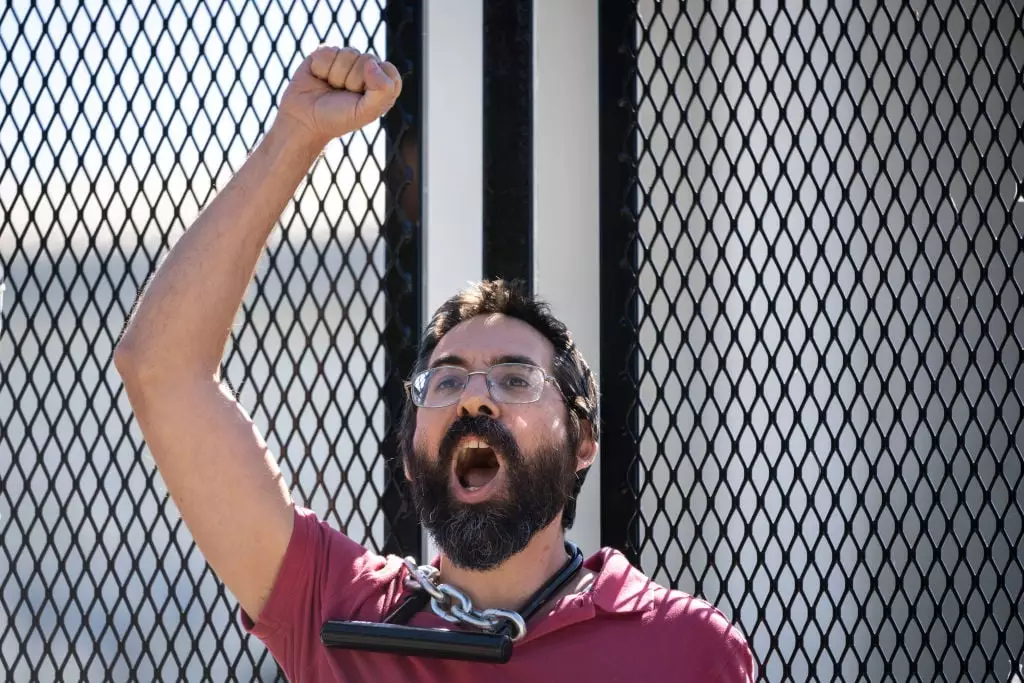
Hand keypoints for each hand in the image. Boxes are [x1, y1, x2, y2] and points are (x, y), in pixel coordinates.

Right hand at [275, 46, 401, 147]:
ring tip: (330, 87)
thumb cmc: (337, 118)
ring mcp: (345, 60)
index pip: (389, 70)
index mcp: (380, 84)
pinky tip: (318, 77)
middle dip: (353, 80)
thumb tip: (372, 63)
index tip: (362, 98)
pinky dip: (321, 68)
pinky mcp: (326, 53)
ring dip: (336, 75)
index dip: (375, 83)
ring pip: (348, 53)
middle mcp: (365, 69)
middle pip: (368, 59)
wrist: (304, 119)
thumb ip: (382, 91)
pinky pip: (328, 51)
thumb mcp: (365, 112)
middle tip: (342, 94)